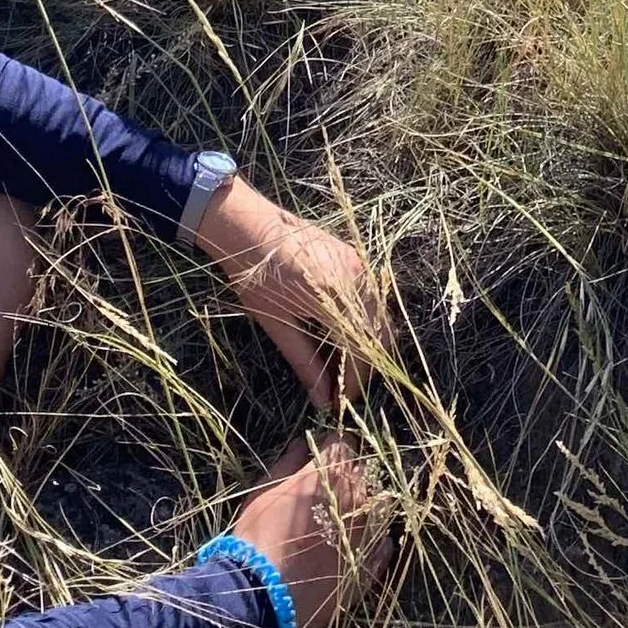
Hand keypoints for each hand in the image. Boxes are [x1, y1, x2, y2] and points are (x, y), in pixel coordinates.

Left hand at [194, 173, 387, 415]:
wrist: (247, 225)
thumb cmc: (254, 277)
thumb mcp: (275, 324)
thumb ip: (303, 362)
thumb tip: (322, 400)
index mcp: (332, 297)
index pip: (359, 350)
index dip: (354, 381)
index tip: (341, 402)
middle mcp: (354, 278)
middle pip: (380, 335)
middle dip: (365, 366)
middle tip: (342, 387)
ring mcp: (357, 264)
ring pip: (379, 316)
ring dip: (367, 345)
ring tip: (340, 364)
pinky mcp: (354, 257)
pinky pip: (371, 298)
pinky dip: (364, 322)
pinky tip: (341, 335)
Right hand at [228, 434, 380, 627]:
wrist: (266, 593)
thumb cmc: (259, 535)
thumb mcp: (265, 490)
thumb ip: (288, 463)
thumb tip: (301, 446)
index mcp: (331, 472)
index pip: (344, 443)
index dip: (331, 449)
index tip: (321, 459)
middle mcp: (358, 495)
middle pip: (364, 471)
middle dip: (348, 475)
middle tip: (328, 491)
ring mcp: (370, 530)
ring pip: (379, 504)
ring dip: (364, 505)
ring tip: (343, 519)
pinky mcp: (373, 562)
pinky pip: (383, 542)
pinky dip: (373, 539)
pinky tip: (354, 545)